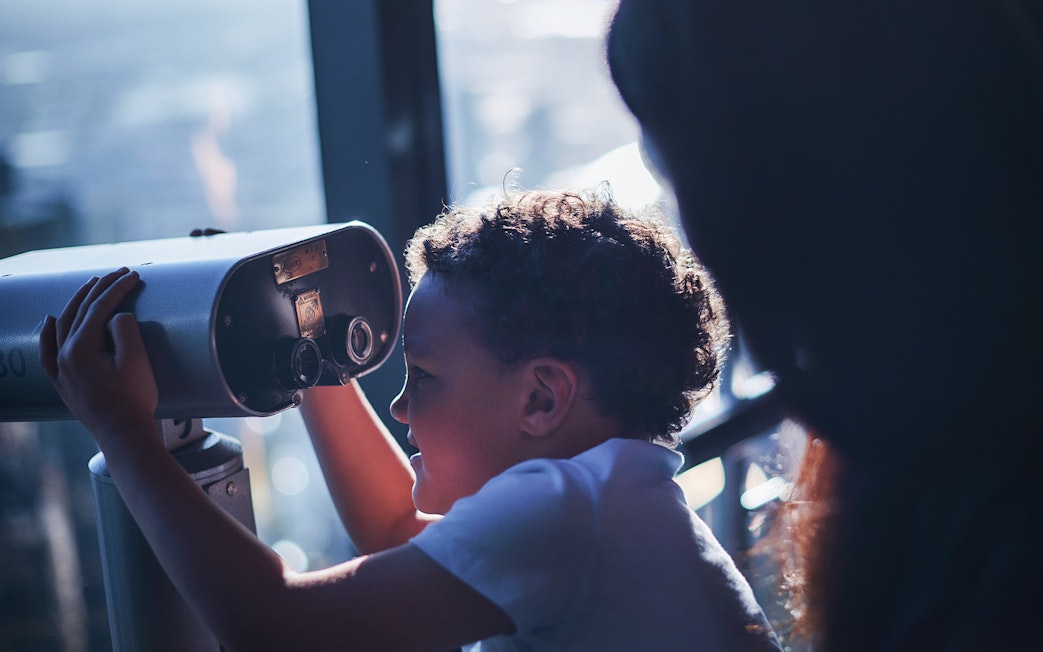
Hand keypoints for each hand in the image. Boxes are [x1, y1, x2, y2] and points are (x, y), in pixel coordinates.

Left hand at [40, 268, 157, 448]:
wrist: (123, 435)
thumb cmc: (134, 400)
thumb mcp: (136, 361)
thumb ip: (125, 330)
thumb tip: (116, 315)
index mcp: (81, 349)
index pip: (99, 308)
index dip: (117, 289)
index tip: (133, 276)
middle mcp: (64, 356)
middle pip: (79, 312)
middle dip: (99, 289)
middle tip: (118, 274)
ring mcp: (60, 370)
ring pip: (62, 326)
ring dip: (77, 303)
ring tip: (91, 286)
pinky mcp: (63, 381)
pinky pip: (47, 351)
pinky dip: (47, 333)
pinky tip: (48, 321)